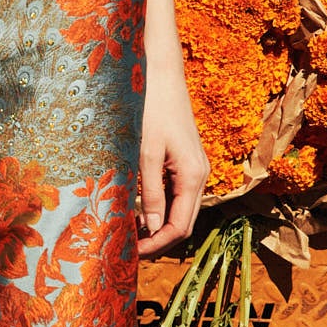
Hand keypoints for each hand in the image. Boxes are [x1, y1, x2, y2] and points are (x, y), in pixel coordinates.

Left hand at [137, 57, 210, 258]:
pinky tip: (137, 208)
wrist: (161, 74)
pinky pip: (175, 194)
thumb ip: (152, 193)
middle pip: (183, 222)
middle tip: (128, 247)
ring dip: (157, 224)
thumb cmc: (152, 109)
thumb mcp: (147, 153)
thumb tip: (153, 229)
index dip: (157, 244)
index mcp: (193, 176)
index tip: (131, 252)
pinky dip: (159, 207)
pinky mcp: (184, 161)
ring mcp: (193, 169)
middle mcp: (199, 175)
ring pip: (179, 210)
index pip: (180, 227)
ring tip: (128, 230)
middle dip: (157, 239)